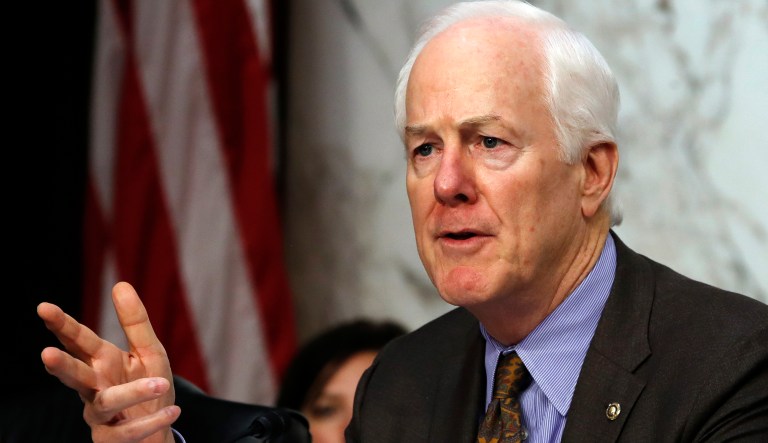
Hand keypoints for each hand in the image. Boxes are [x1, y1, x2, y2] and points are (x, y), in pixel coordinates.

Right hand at [38, 282, 178, 442]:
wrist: (158, 432)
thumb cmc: (149, 387)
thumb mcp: (148, 351)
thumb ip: (135, 322)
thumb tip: (120, 284)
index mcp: (101, 362)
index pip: (78, 341)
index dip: (61, 325)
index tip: (43, 307)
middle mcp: (94, 388)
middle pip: (75, 376)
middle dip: (61, 366)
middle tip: (46, 355)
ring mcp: (101, 416)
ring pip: (105, 403)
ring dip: (131, 393)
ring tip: (161, 383)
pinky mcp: (113, 439)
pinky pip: (130, 431)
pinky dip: (153, 421)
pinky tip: (173, 411)